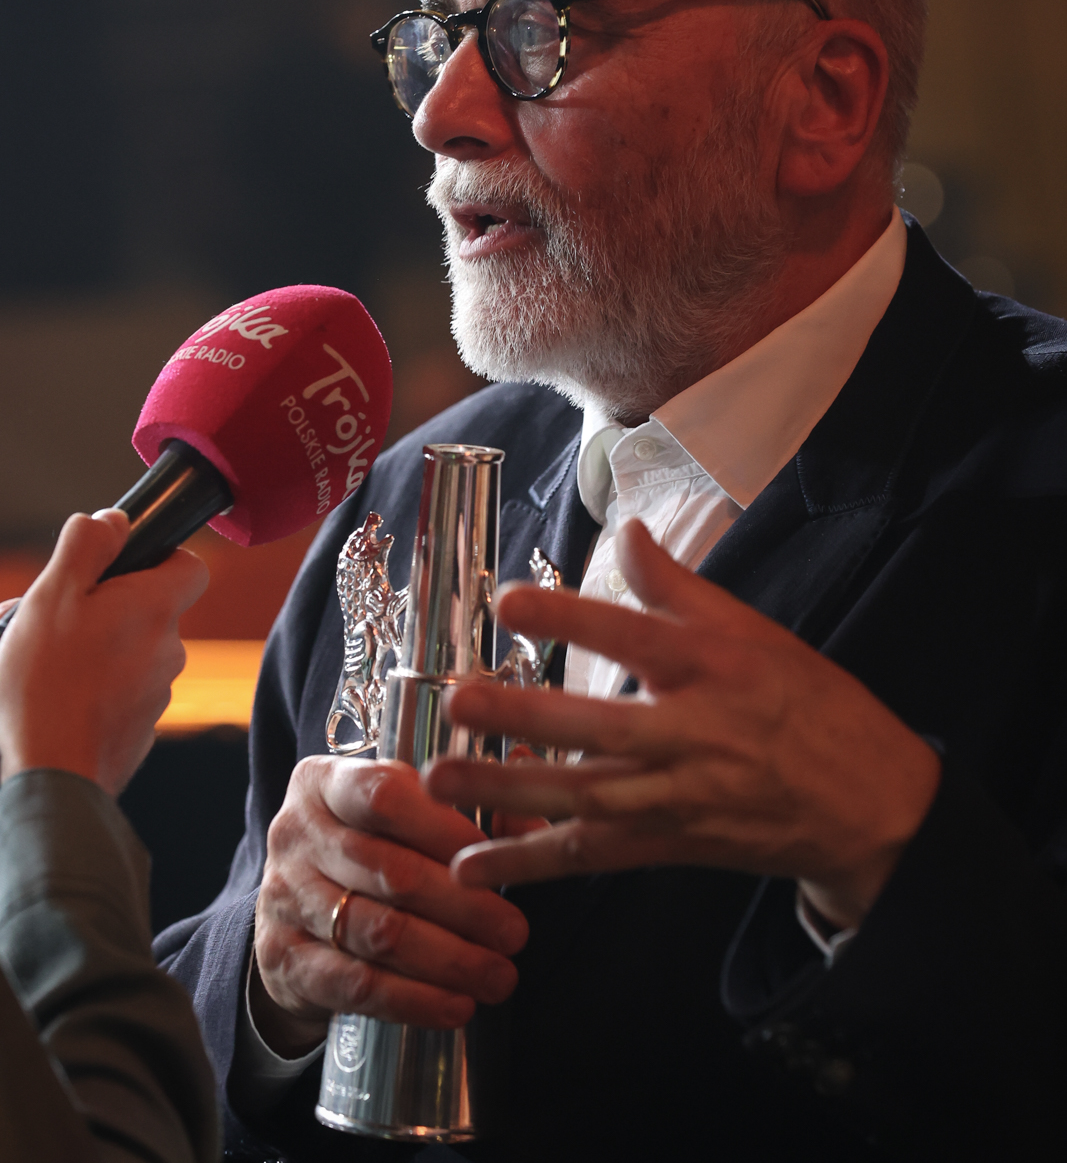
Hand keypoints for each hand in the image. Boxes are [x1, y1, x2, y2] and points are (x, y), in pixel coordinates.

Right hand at [0, 509, 207, 794]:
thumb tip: (114, 520)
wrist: (47, 778)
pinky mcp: (138, 734)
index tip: (116, 567)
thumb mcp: (52, 597)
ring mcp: (157, 697)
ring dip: (94, 651)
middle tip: (53, 620)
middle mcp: (169, 651)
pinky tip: (53, 700)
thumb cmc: (44, 685)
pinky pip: (120, 697)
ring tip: (41, 664)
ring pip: (130, 655)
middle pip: (150, 611)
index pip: (190, 566)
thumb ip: (86, 547)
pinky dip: (94, 692)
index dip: (158, 558)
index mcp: (156, 609)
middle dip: (106, 609)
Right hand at [250, 754, 529, 1056]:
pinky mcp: (282, 959)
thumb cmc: (367, 848)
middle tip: (515, 933)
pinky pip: (354, 984)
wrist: (291, 914)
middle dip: (463, 906)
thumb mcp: (402, 816)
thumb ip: (469, 809)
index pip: (384, 794)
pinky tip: (457, 1006)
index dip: (444, 827)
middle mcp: (295, 834)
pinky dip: (413, 1000)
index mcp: (324, 782)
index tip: (495, 860)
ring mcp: (283, 897)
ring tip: (499, 976)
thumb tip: (534, 822)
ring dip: (448, 959)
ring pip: (377, 932)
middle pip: (389, 871)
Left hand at [425, 519, 940, 930]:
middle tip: (459, 699)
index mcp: (714, 670)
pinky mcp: (668, 845)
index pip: (634, 638)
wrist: (867, 804)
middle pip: (599, 730)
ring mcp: (678, 798)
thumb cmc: (809, 705)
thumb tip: (626, 529)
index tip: (509, 599)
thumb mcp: (755, 632)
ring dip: (508, 792)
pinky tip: (473, 864)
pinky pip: (592, 856)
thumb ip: (678, 587)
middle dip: (525, 719)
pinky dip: (532, 862)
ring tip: (437, 779)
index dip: (571, 618)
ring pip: (584, 799)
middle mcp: (692, 736)